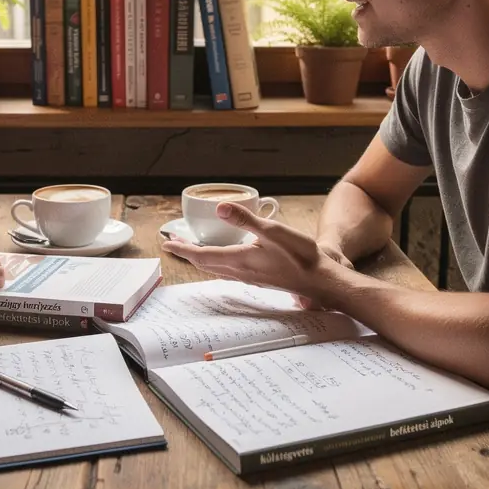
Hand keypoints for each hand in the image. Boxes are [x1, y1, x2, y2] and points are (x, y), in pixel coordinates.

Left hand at [160, 202, 349, 306]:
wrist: (320, 281)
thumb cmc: (300, 256)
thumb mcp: (273, 231)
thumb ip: (245, 220)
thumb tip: (219, 207)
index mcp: (239, 259)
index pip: (202, 255)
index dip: (183, 249)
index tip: (167, 244)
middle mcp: (240, 271)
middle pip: (205, 264)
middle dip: (188, 254)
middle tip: (174, 244)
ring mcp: (249, 277)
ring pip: (216, 269)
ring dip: (201, 259)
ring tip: (192, 250)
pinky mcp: (258, 278)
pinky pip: (228, 271)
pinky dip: (216, 263)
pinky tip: (222, 259)